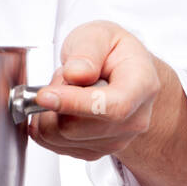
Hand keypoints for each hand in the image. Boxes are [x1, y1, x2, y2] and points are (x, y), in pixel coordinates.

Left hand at [27, 20, 161, 162]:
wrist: (122, 74)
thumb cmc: (113, 53)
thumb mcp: (100, 34)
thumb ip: (88, 49)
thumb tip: (76, 74)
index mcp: (142, 85)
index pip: (112, 107)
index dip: (75, 104)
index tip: (44, 95)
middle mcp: (133, 120)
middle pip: (77, 127)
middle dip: (55, 99)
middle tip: (64, 75)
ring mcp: (116, 141)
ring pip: (61, 138)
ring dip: (49, 111)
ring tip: (67, 89)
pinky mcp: (95, 151)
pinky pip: (54, 145)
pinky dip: (47, 124)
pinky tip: (63, 106)